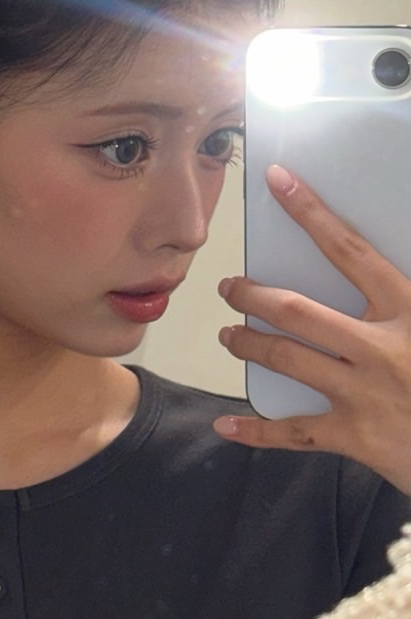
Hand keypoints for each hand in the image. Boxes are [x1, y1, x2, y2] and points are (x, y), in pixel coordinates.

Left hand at [213, 163, 410, 494]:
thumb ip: (401, 298)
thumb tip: (370, 271)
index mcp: (410, 311)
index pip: (350, 250)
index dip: (310, 213)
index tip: (278, 181)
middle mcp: (381, 347)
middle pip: (296, 310)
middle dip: (252, 295)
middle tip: (229, 288)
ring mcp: (364, 393)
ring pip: (286, 358)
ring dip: (248, 344)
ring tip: (230, 337)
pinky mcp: (357, 437)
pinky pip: (294, 432)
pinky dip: (256, 430)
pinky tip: (226, 423)